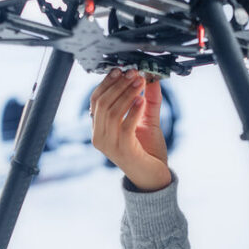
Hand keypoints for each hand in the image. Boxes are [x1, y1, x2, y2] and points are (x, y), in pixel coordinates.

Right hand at [90, 68, 171, 191]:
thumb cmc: (147, 152)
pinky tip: (142, 100)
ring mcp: (109, 145)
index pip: (96, 100)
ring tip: (140, 82)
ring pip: (112, 112)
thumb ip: (149, 100)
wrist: (153, 177)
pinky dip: (133, 110)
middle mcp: (99, 137)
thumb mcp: (147, 121)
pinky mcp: (123, 150)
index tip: (120, 70)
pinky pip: (125, 125)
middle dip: (118, 85)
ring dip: (127, 94)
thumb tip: (151, 78)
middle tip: (133, 73)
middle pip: (103, 103)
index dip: (107, 83)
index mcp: (99, 129)